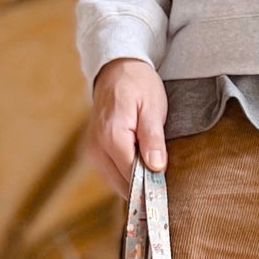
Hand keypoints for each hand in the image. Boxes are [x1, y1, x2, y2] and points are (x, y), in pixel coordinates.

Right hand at [85, 58, 168, 196]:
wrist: (117, 69)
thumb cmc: (138, 84)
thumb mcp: (152, 106)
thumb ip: (153, 138)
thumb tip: (156, 168)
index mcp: (112, 137)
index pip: (132, 177)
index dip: (150, 186)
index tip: (166, 190)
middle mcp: (97, 147)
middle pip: (122, 184)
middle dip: (143, 186)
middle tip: (163, 179)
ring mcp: (92, 150)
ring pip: (116, 182)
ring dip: (134, 180)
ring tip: (151, 165)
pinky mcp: (93, 151)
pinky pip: (111, 173)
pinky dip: (126, 173)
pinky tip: (139, 162)